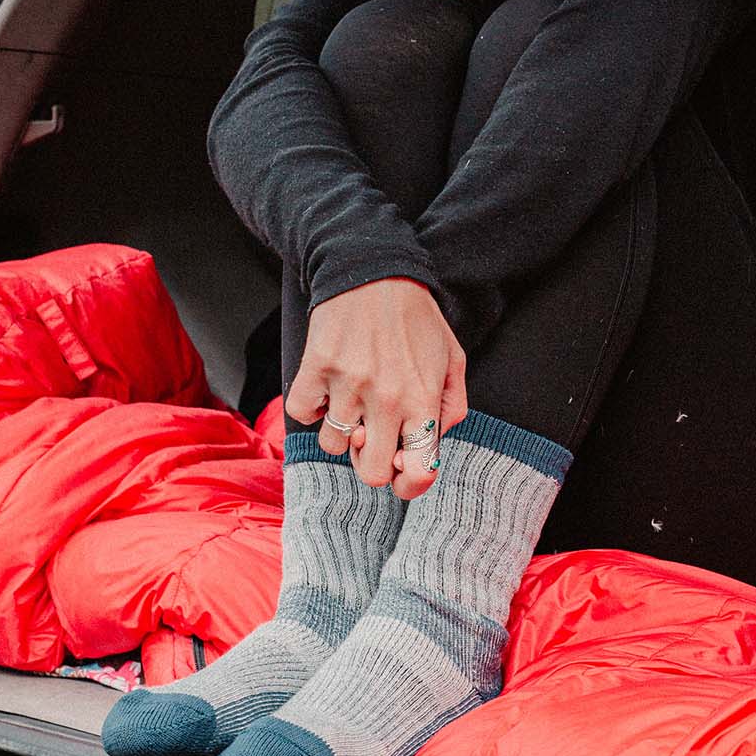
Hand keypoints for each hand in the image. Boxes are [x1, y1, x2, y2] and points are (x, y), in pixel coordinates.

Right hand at [284, 278, 466, 498]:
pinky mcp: (316, 368)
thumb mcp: (452, 357)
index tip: (403, 473)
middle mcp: (386, 397)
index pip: (419, 470)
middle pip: (372, 474)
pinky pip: (302, 414)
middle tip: (374, 437)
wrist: (374, 271)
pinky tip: (328, 384)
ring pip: (334, 446)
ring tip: (352, 401)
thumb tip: (435, 440)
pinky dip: (312, 405)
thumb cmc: (416, 317)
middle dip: (373, 462)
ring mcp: (348, 384)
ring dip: (341, 430)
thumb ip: (452, 405)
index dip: (411, 484)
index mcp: (423, 398)